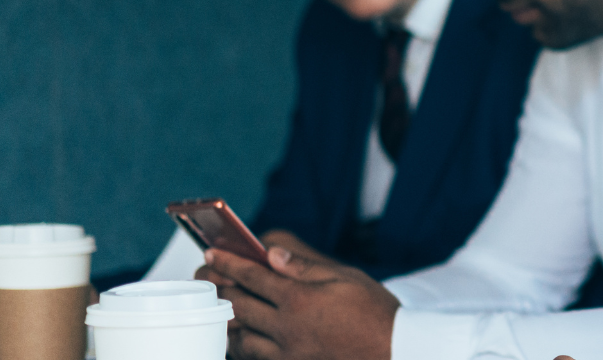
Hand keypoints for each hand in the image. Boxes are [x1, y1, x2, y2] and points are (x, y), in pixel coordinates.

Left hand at [197, 243, 397, 359]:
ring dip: (226, 317)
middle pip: (238, 304)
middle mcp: (286, 327)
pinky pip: (252, 357)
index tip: (214, 253)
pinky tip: (240, 334)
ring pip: (238, 335)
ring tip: (221, 304)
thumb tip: (272, 253)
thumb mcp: (346, 278)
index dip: (229, 262)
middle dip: (219, 285)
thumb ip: (304, 266)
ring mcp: (285, 352)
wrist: (393, 350)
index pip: (252, 276)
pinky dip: (240, 344)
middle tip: (208, 275)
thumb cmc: (375, 312)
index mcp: (300, 298)